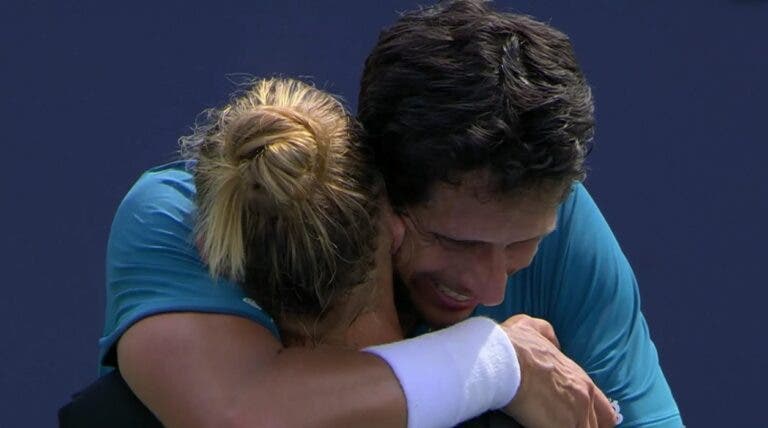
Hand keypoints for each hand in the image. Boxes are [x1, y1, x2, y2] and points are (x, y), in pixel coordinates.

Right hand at [499, 315, 616, 427]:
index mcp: (579, 378)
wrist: (502, 360)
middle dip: (587, 427)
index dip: (593, 417)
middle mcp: (584, 398)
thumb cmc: (513, 345)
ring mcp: (575, 416)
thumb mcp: (530, 327)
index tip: (579, 420)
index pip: (603, 408)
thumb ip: (546, 333)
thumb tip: (552, 341)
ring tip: (553, 426)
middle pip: (599, 426)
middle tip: (568, 424)